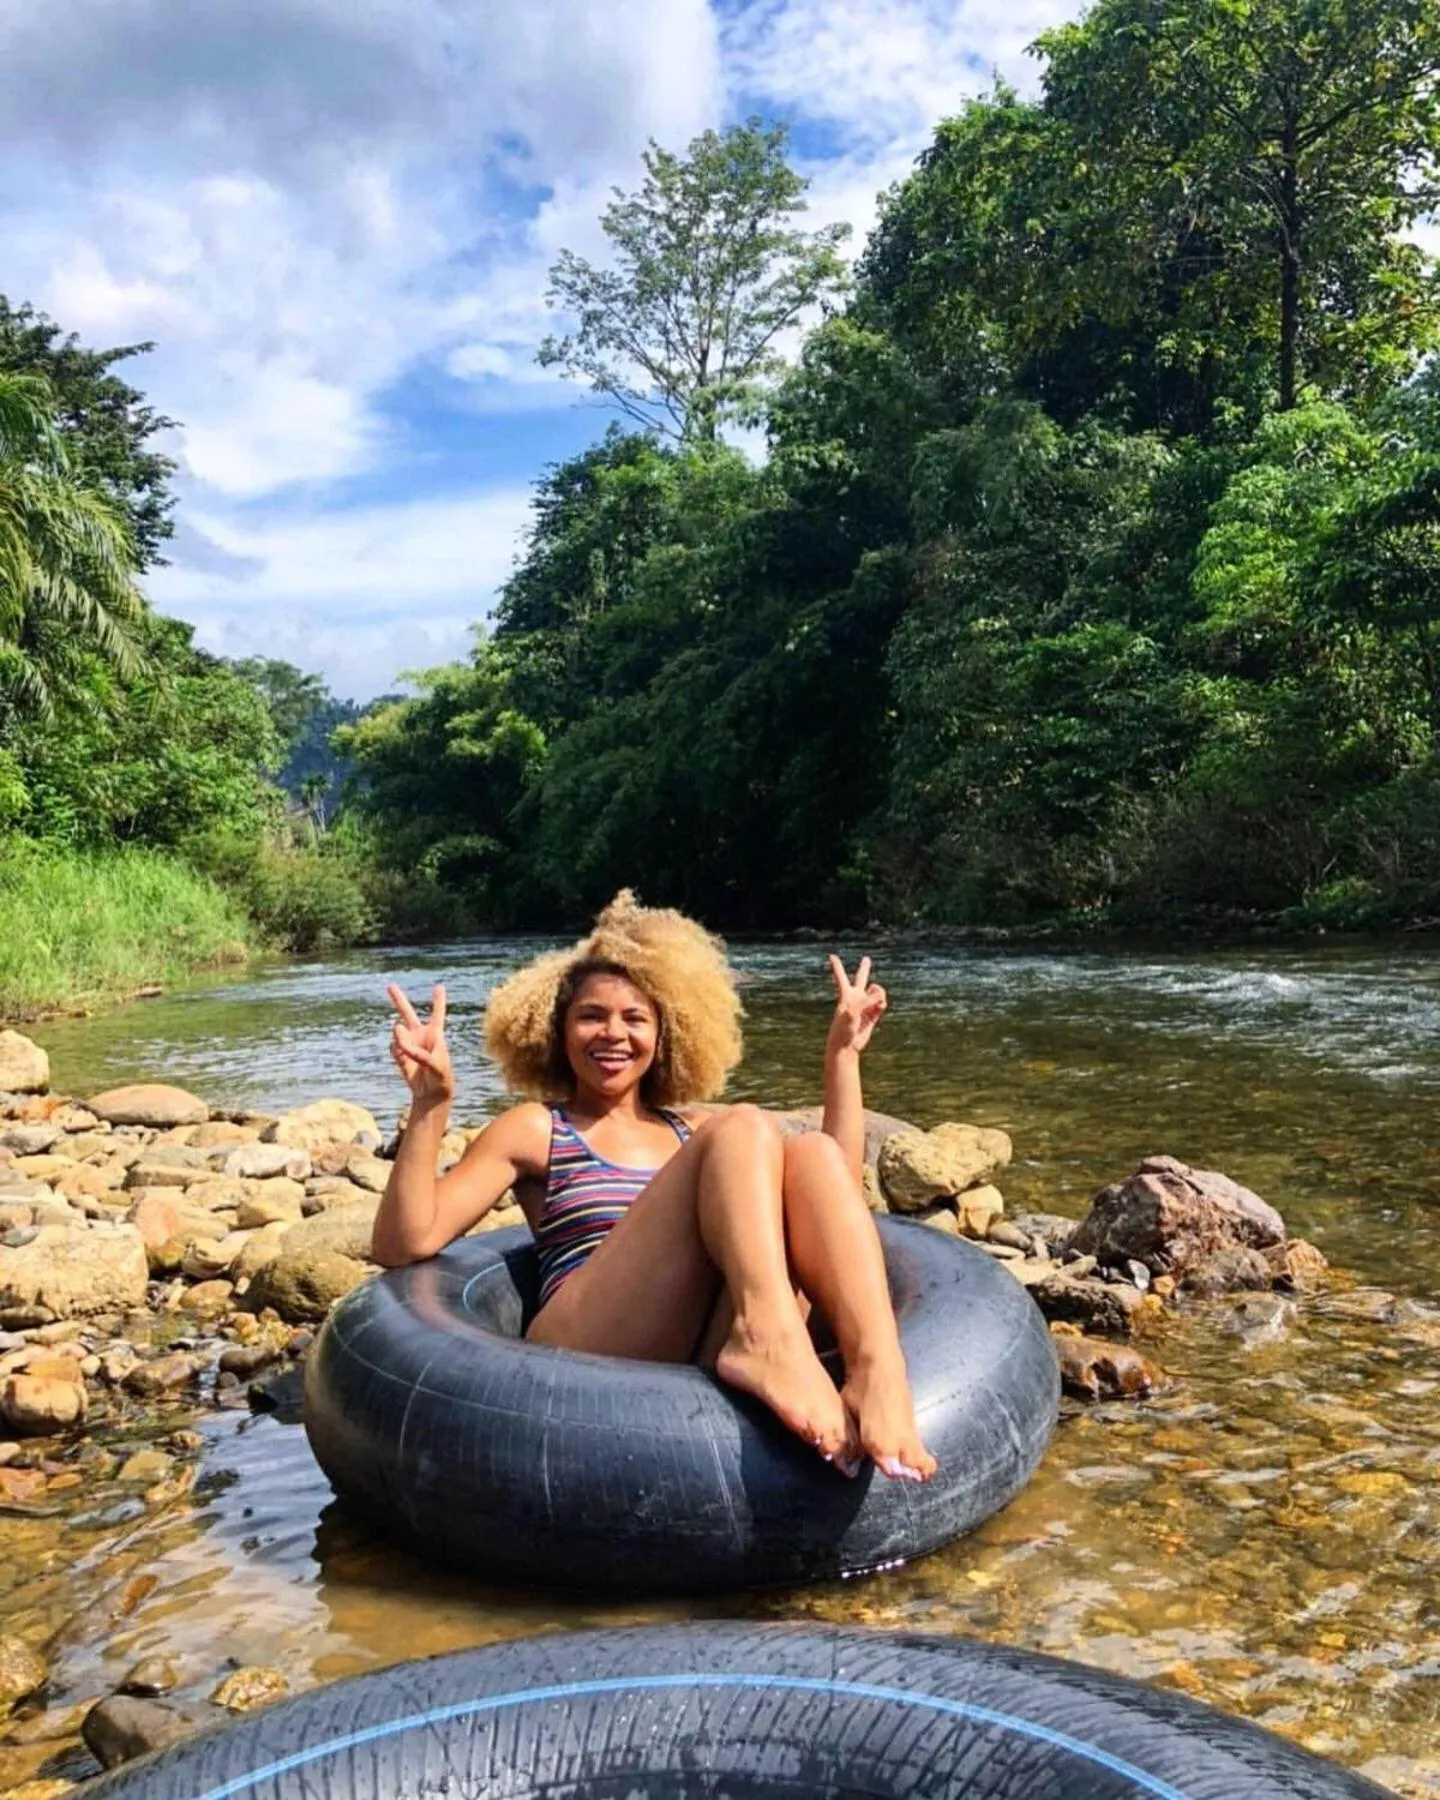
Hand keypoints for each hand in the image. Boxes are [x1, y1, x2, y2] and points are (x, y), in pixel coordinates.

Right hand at [386, 982, 454, 1105]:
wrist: (431, 1094)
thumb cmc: (441, 1078)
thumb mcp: (436, 1065)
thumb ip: (417, 1050)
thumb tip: (397, 1035)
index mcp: (436, 1035)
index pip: (437, 1014)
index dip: (438, 1000)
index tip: (439, 986)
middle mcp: (420, 1036)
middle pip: (407, 1013)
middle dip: (398, 999)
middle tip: (390, 985)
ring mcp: (408, 1044)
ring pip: (397, 1031)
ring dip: (400, 1039)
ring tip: (407, 1049)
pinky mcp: (399, 1055)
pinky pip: (394, 1048)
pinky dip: (398, 1052)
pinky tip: (404, 1060)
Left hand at [827, 955, 887, 1055]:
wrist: (846, 1045)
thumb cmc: (843, 1028)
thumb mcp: (853, 1011)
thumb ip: (867, 1001)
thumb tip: (881, 997)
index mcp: (845, 994)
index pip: (840, 977)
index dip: (836, 966)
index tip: (831, 956)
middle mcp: (855, 997)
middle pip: (861, 978)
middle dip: (864, 969)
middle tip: (866, 959)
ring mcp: (865, 1005)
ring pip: (876, 991)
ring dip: (879, 993)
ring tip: (877, 1002)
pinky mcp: (873, 1014)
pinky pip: (882, 1003)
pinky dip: (882, 1003)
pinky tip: (880, 1007)